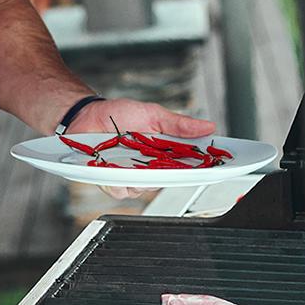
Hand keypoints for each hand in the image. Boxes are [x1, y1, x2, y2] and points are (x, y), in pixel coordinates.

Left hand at [67, 98, 216, 200]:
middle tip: (165, 160)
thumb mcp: (153, 114)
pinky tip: (113, 166)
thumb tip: (208, 126)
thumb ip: (178, 125)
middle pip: (169, 181)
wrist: (87, 115)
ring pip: (144, 189)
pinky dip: (118, 180)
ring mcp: (130, 176)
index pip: (189, 166)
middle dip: (170, 174)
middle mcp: (149, 168)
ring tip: (131, 157)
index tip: (217, 167)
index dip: (204, 169)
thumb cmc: (119, 115)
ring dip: (140, 176)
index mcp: (164, 153)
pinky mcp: (111, 181)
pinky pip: (120, 190)